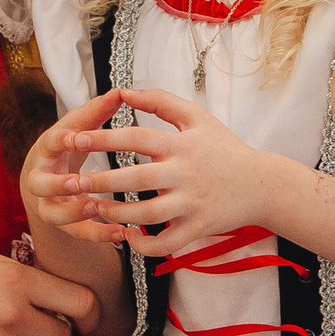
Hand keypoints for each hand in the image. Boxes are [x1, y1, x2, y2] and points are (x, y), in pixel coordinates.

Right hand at [21, 88, 139, 245]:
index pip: (50, 143)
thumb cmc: (65, 149)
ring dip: (75, 213)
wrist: (46, 181)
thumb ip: (96, 112)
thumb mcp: (76, 128)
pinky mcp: (64, 224)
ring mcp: (49, 204)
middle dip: (58, 184)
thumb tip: (120, 92)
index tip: (77, 138)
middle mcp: (41, 179)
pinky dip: (98, 235)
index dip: (62, 141)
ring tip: (98, 208)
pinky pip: (77, 233)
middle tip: (80, 182)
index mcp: (47, 151)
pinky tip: (121, 233)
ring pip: (54, 214)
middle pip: (40, 184)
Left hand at [41, 87, 290, 257]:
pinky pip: (166, 242)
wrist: (263, 185)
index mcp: (181, 145)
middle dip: (100, 181)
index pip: (136, 138)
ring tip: (96, 209)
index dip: (103, 138)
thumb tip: (124, 91)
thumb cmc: (225, 149)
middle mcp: (185, 174)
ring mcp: (192, 203)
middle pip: (135, 179)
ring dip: (117, 214)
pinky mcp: (198, 228)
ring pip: (147, 214)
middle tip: (71, 182)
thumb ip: (161, 101)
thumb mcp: (197, 118)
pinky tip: (128, 236)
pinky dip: (144, 244)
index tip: (74, 138)